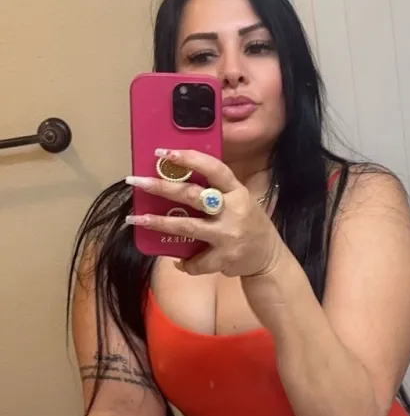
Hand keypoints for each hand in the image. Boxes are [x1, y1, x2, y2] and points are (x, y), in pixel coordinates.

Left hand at [126, 149, 283, 276]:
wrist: (268, 257)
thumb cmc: (248, 224)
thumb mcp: (239, 200)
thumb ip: (216, 191)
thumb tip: (176, 179)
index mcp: (237, 191)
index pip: (213, 168)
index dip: (189, 159)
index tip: (163, 153)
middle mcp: (233, 210)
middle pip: (192, 195)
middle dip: (161, 187)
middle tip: (137, 181)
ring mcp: (228, 235)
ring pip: (187, 226)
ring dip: (158, 222)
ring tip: (136, 219)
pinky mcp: (224, 258)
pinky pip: (195, 261)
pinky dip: (184, 263)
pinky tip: (179, 262)